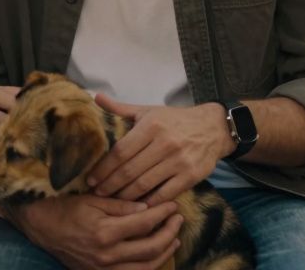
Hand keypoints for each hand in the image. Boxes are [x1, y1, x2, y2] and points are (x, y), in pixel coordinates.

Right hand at [11, 193, 182, 268]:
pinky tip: (156, 255)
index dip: (162, 213)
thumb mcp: (92, 199)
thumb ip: (121, 206)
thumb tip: (148, 208)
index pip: (145, 223)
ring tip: (174, 238)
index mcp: (105, 232)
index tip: (172, 204)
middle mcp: (106, 254)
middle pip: (151, 248)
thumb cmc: (64, 208)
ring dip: (164, 252)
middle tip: (178, 219)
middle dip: (169, 232)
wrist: (40, 227)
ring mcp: (103, 268)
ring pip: (146, 267)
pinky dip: (148, 267)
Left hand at [87, 96, 232, 204]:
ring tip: (112, 201)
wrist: (213, 128)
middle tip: (97, 193)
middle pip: (130, 170)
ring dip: (126, 196)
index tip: (91, 178)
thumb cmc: (175, 120)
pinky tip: (138, 206)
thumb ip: (122, 108)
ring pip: (145, 184)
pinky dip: (150, 202)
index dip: (104, 167)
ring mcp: (179, 161)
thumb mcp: (149, 110)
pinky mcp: (191, 176)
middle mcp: (164, 143)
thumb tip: (96, 97)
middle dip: (110, 185)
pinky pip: (165, 193)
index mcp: (151, 126)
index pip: (121, 151)